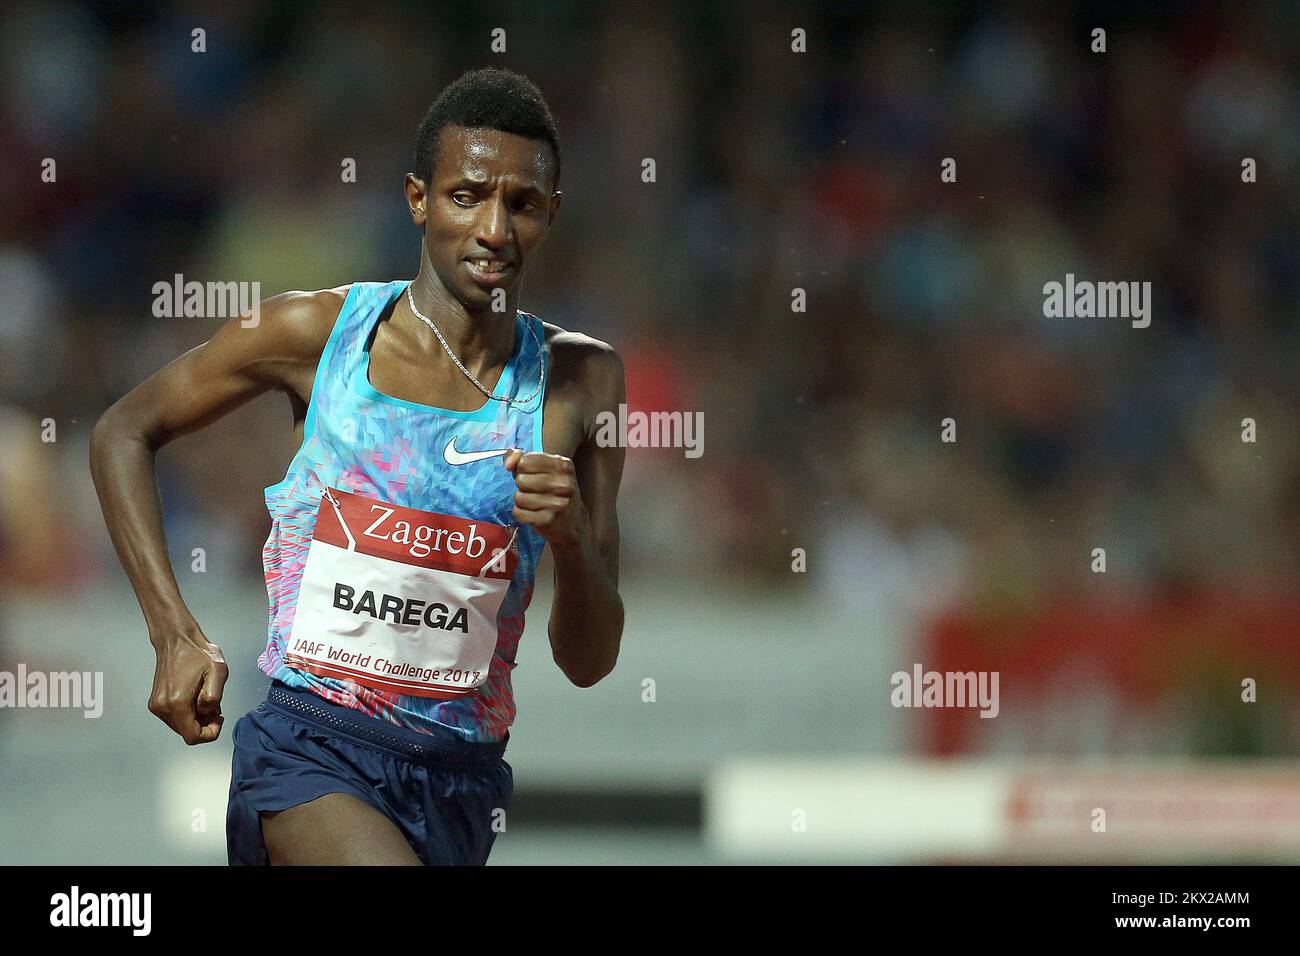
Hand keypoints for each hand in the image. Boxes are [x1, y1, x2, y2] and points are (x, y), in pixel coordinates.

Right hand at [148, 629, 228, 744]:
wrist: (176, 640)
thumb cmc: (198, 653)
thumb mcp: (218, 672)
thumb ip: (214, 697)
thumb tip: (207, 713)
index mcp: (176, 703)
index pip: (193, 737)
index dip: (210, 733)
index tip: (218, 718)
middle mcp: (162, 708)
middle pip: (186, 732)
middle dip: (204, 724)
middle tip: (215, 706)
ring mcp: (156, 705)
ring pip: (181, 726)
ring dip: (196, 718)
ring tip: (204, 697)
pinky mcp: (155, 702)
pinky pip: (175, 717)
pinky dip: (187, 712)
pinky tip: (195, 696)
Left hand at [502, 449, 587, 548]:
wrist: (574, 522)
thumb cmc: (554, 492)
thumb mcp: (545, 469)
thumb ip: (521, 459)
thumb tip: (509, 464)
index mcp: (563, 465)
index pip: (525, 461)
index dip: (523, 469)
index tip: (533, 475)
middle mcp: (564, 483)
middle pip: (521, 480)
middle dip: (523, 486)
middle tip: (536, 492)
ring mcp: (558, 503)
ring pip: (518, 497)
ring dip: (522, 501)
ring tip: (536, 503)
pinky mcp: (549, 520)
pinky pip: (518, 513)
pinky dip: (522, 514)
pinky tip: (535, 514)